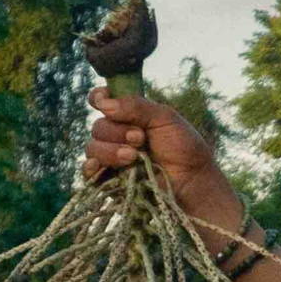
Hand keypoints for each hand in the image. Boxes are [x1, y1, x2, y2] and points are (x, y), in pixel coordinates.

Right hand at [84, 89, 245, 236]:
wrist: (191, 183)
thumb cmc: (184, 149)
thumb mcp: (165, 118)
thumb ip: (136, 106)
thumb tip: (103, 104)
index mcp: (129, 117)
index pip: (102, 101)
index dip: (98, 98)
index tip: (103, 99)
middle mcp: (117, 136)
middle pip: (97, 127)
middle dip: (116, 131)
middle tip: (141, 139)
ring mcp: (112, 159)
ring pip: (92, 148)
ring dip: (110, 150)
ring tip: (133, 157)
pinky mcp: (109, 181)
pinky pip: (88, 172)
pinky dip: (92, 167)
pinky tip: (103, 167)